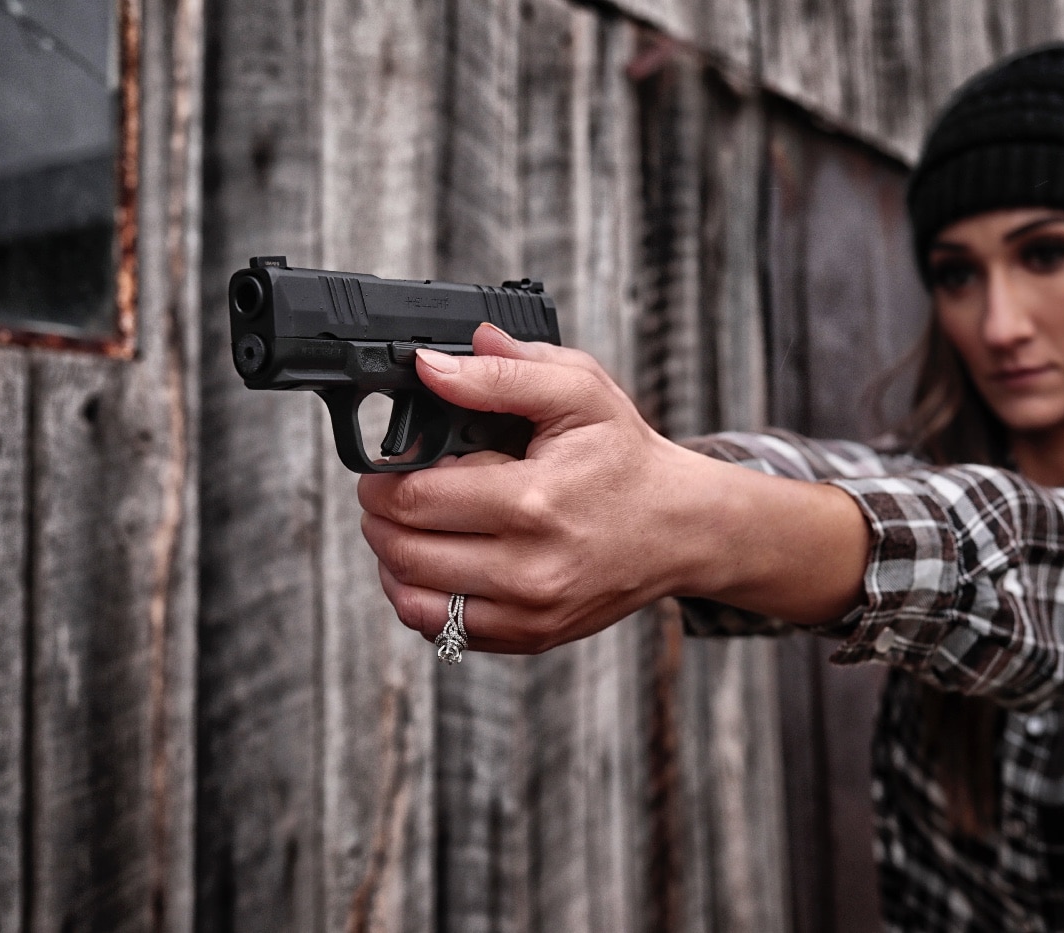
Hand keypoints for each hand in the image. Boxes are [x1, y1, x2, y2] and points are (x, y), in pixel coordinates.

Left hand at [358, 323, 708, 653]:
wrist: (682, 528)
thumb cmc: (626, 458)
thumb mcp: (579, 391)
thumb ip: (503, 372)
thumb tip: (431, 366)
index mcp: (534, 502)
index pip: (413, 499)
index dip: (384, 477)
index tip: (391, 464)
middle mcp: (529, 568)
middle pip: (402, 551)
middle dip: (381, 516)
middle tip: (393, 492)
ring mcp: (529, 612)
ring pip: (411, 599)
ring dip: (393, 560)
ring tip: (412, 527)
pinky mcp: (531, 637)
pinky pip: (442, 630)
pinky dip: (420, 598)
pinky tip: (438, 562)